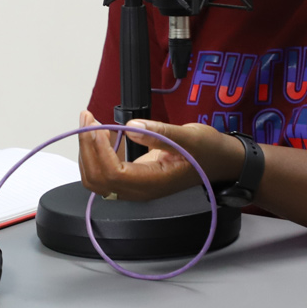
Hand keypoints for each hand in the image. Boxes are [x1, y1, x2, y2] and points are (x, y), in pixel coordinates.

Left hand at [77, 111, 243, 201]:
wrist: (219, 161)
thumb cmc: (207, 151)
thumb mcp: (190, 136)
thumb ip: (160, 134)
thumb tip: (130, 127)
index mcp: (153, 182)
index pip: (113, 173)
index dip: (99, 150)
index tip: (97, 125)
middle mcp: (140, 190)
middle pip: (98, 178)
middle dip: (87, 147)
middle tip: (87, 117)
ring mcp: (135, 187)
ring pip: (96, 178)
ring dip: (87, 150)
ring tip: (89, 122)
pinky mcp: (133, 179)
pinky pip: (104, 173)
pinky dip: (95, 154)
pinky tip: (99, 134)